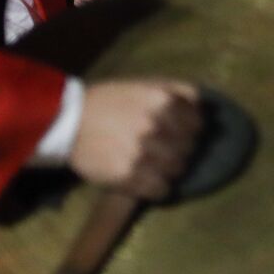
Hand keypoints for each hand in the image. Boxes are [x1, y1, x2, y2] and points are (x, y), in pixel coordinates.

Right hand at [70, 80, 201, 198]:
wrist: (70, 121)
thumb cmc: (111, 101)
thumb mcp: (146, 84)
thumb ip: (178, 90)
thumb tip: (204, 105)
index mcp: (162, 101)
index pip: (198, 124)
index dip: (191, 130)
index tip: (181, 133)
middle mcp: (155, 126)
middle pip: (190, 148)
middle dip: (182, 149)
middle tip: (168, 150)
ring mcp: (142, 153)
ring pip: (178, 170)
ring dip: (171, 169)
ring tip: (158, 165)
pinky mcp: (128, 177)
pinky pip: (161, 190)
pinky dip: (160, 188)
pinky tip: (150, 180)